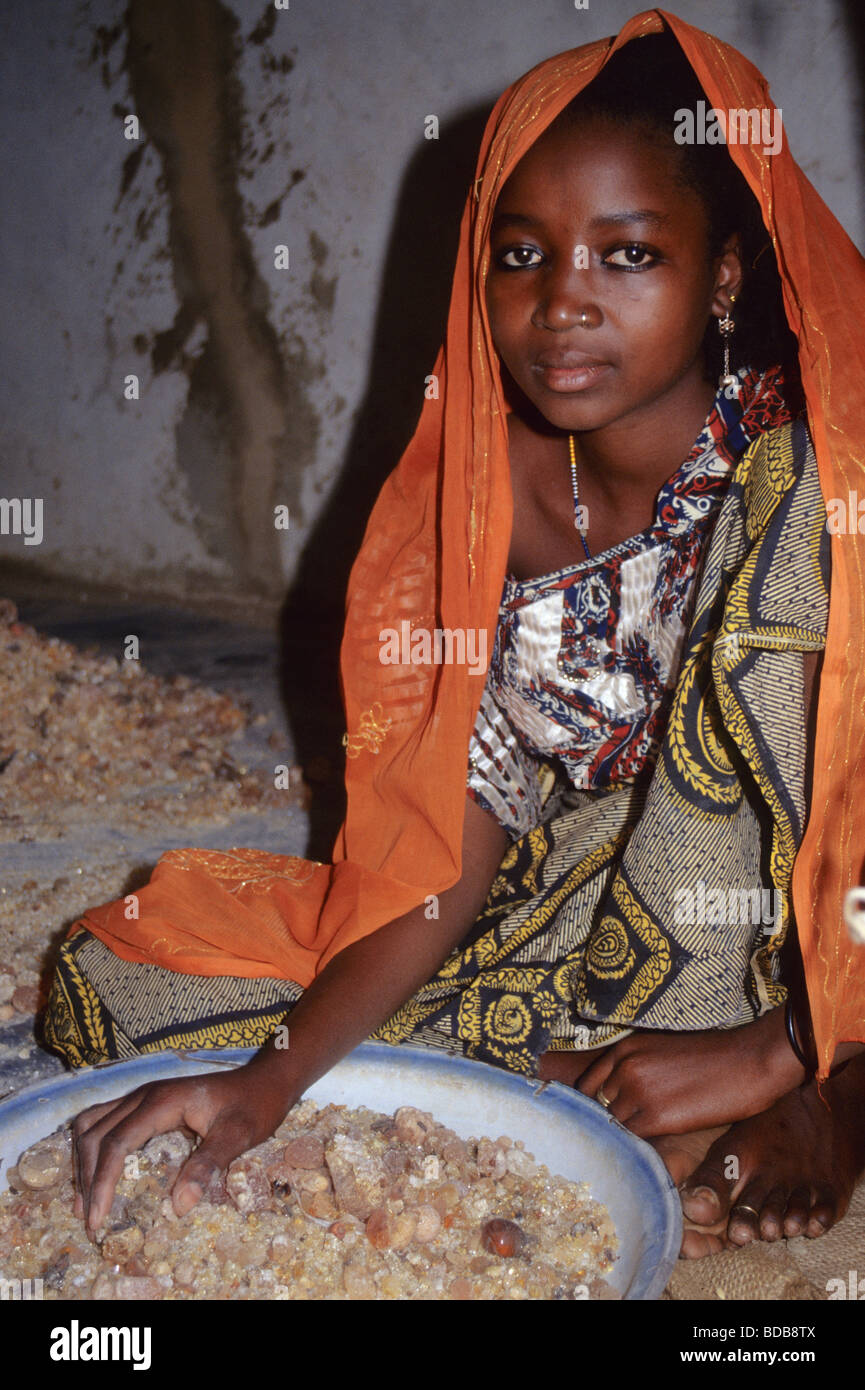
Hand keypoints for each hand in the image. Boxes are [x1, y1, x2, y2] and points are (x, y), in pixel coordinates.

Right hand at [72, 1058, 293, 1233]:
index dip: (103, 1182)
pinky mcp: (147, 1103)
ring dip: (85, 1161)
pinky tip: (99, 1174)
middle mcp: (145, 1094)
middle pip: (96, 1133)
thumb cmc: (255, 1106)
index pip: (117, 1142)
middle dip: (88, 1177)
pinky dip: (96, 1149)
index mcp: (163, 1101)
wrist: (266, 1080)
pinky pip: (106, 1122)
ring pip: (93, 1124)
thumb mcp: (239, 1135)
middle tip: (89, 1218)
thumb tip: (178, 1205)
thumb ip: (208, 1165)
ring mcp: (144, 1096)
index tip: (97, 1218)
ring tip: (85, 1200)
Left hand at [576, 1008, 804, 1137]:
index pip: (588, 1084)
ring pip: (614, 1127)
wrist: (751, 1060)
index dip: (591, 1107)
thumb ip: (640, 1070)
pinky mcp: (657, 1117)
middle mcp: (625, 1067)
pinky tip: (650, 1156)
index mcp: (626, 1048)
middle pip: (598, 1107)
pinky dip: (638, 1151)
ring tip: (639, 1150)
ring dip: (625, 1139)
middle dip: (609, 1123)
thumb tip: (623, 1099)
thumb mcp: (665, 1052)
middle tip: (623, 1140)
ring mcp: (638, 1091)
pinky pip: (633, 1142)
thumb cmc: (716, 1058)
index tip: (600, 1123)